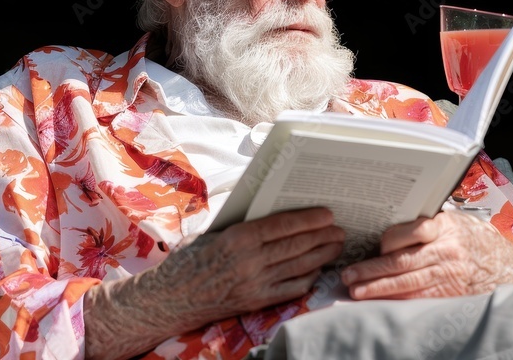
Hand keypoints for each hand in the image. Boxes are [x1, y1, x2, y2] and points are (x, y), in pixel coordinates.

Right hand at [84, 207, 344, 359]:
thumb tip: (279, 209)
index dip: (309, 219)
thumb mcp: (216, 232)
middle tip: (340, 229)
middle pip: (297, 245)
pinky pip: (292, 289)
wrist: (172, 297)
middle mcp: (250, 261)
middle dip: (323, 236)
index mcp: (238, 237)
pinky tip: (318, 269)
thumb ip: (246, 224)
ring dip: (323, 255)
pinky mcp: (257, 302)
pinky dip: (309, 278)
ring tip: (337, 245)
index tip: (327, 213)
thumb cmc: (193, 258)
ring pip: (299, 266)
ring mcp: (255, 284)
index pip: (283, 225)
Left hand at [340, 209, 512, 299]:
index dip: (387, 241)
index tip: (373, 245)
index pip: (409, 232)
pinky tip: (381, 301)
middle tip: (349, 275)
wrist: (507, 264)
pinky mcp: (451, 294)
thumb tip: (390, 227)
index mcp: (445, 227)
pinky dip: (398, 300)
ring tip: (356, 292)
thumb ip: (427, 223)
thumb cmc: (475, 239)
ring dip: (378, 289)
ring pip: (407, 283)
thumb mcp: (455, 221)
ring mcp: (449, 274)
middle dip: (372, 270)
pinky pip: (419, 298)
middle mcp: (447, 251)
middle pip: (402, 262)